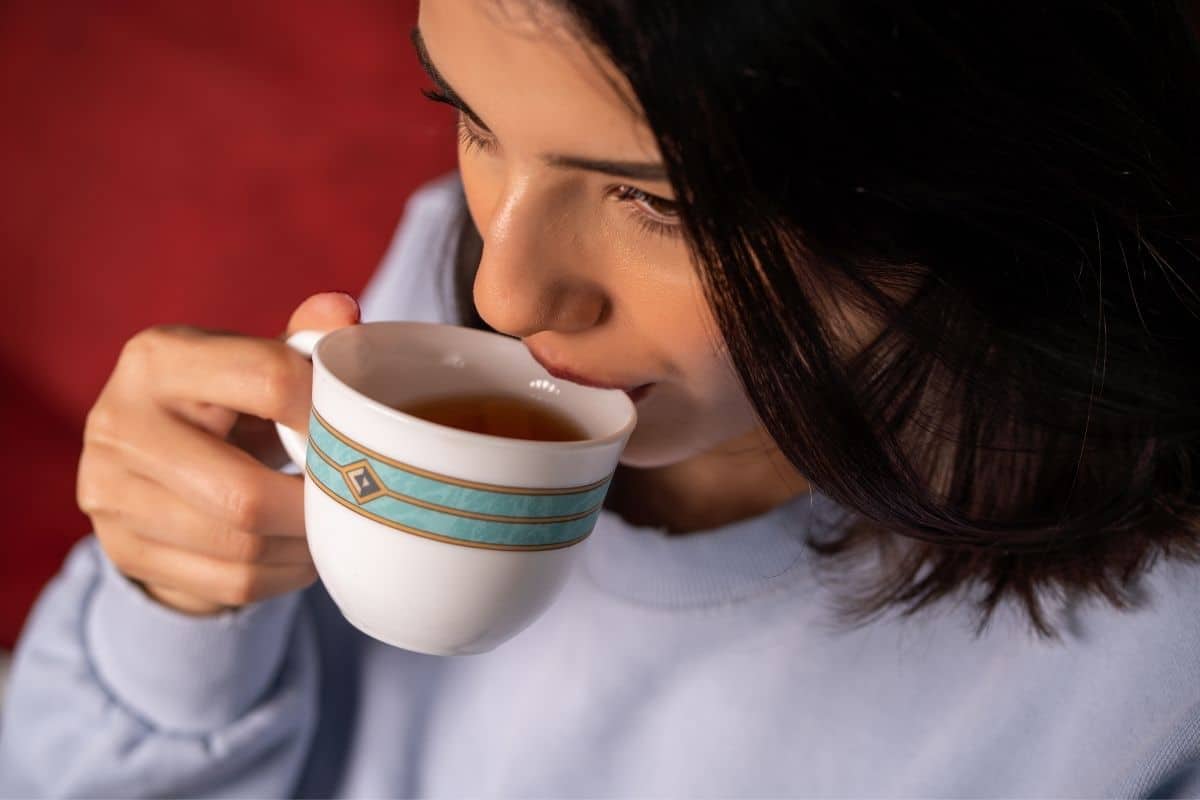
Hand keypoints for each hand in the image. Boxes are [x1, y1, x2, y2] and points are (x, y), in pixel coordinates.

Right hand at [76, 292, 359, 614]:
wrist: (148, 464)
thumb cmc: (224, 402)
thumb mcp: (255, 362)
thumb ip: (303, 339)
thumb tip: (345, 312)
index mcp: (158, 358)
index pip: (267, 381)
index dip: (327, 414)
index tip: (357, 435)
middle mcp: (120, 423)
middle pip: (245, 493)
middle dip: (315, 506)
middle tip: (354, 501)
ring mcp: (110, 494)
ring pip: (240, 549)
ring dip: (303, 547)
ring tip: (333, 528)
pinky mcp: (122, 550)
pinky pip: (228, 584)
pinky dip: (281, 576)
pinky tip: (301, 555)